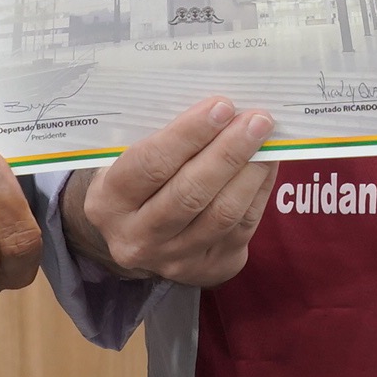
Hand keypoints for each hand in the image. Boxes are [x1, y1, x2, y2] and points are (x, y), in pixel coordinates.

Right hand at [59, 96, 275, 286]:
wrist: (135, 237)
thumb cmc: (137, 180)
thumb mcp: (127, 159)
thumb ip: (163, 139)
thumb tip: (220, 108)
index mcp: (108, 202)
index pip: (150, 165)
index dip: (189, 134)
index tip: (223, 106)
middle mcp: (136, 238)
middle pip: (190, 194)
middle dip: (228, 152)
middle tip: (256, 120)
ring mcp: (173, 260)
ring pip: (221, 215)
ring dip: (250, 172)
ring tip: (267, 140)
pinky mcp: (207, 270)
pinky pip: (242, 228)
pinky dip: (259, 192)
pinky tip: (266, 165)